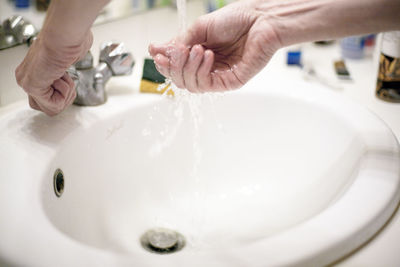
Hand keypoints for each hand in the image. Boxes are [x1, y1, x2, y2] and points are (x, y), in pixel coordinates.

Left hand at [15, 30, 92, 115]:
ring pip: (52, 109)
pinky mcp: (31, 87)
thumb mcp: (69, 59)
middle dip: (63, 99)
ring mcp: (27, 83)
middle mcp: (25, 78)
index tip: (65, 77)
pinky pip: (54, 105)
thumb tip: (68, 72)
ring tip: (63, 74)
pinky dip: (64, 93)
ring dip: (66, 94)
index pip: (45, 98)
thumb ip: (65, 71)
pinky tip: (60, 75)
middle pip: (46, 108)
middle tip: (65, 80)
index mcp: (32, 71)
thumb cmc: (69, 41)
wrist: (66, 35)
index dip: (62, 94)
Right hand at [149, 1, 281, 91]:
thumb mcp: (199, 29)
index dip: (164, 64)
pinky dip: (201, 71)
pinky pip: (206, 85)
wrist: (261, 19)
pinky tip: (207, 55)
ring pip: (190, 85)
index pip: (175, 68)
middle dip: (174, 67)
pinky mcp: (229, 82)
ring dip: (188, 67)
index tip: (157, 54)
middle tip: (179, 51)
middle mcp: (206, 68)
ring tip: (198, 49)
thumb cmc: (235, 20)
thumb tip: (156, 49)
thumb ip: (179, 42)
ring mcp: (218, 76)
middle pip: (180, 80)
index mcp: (198, 55)